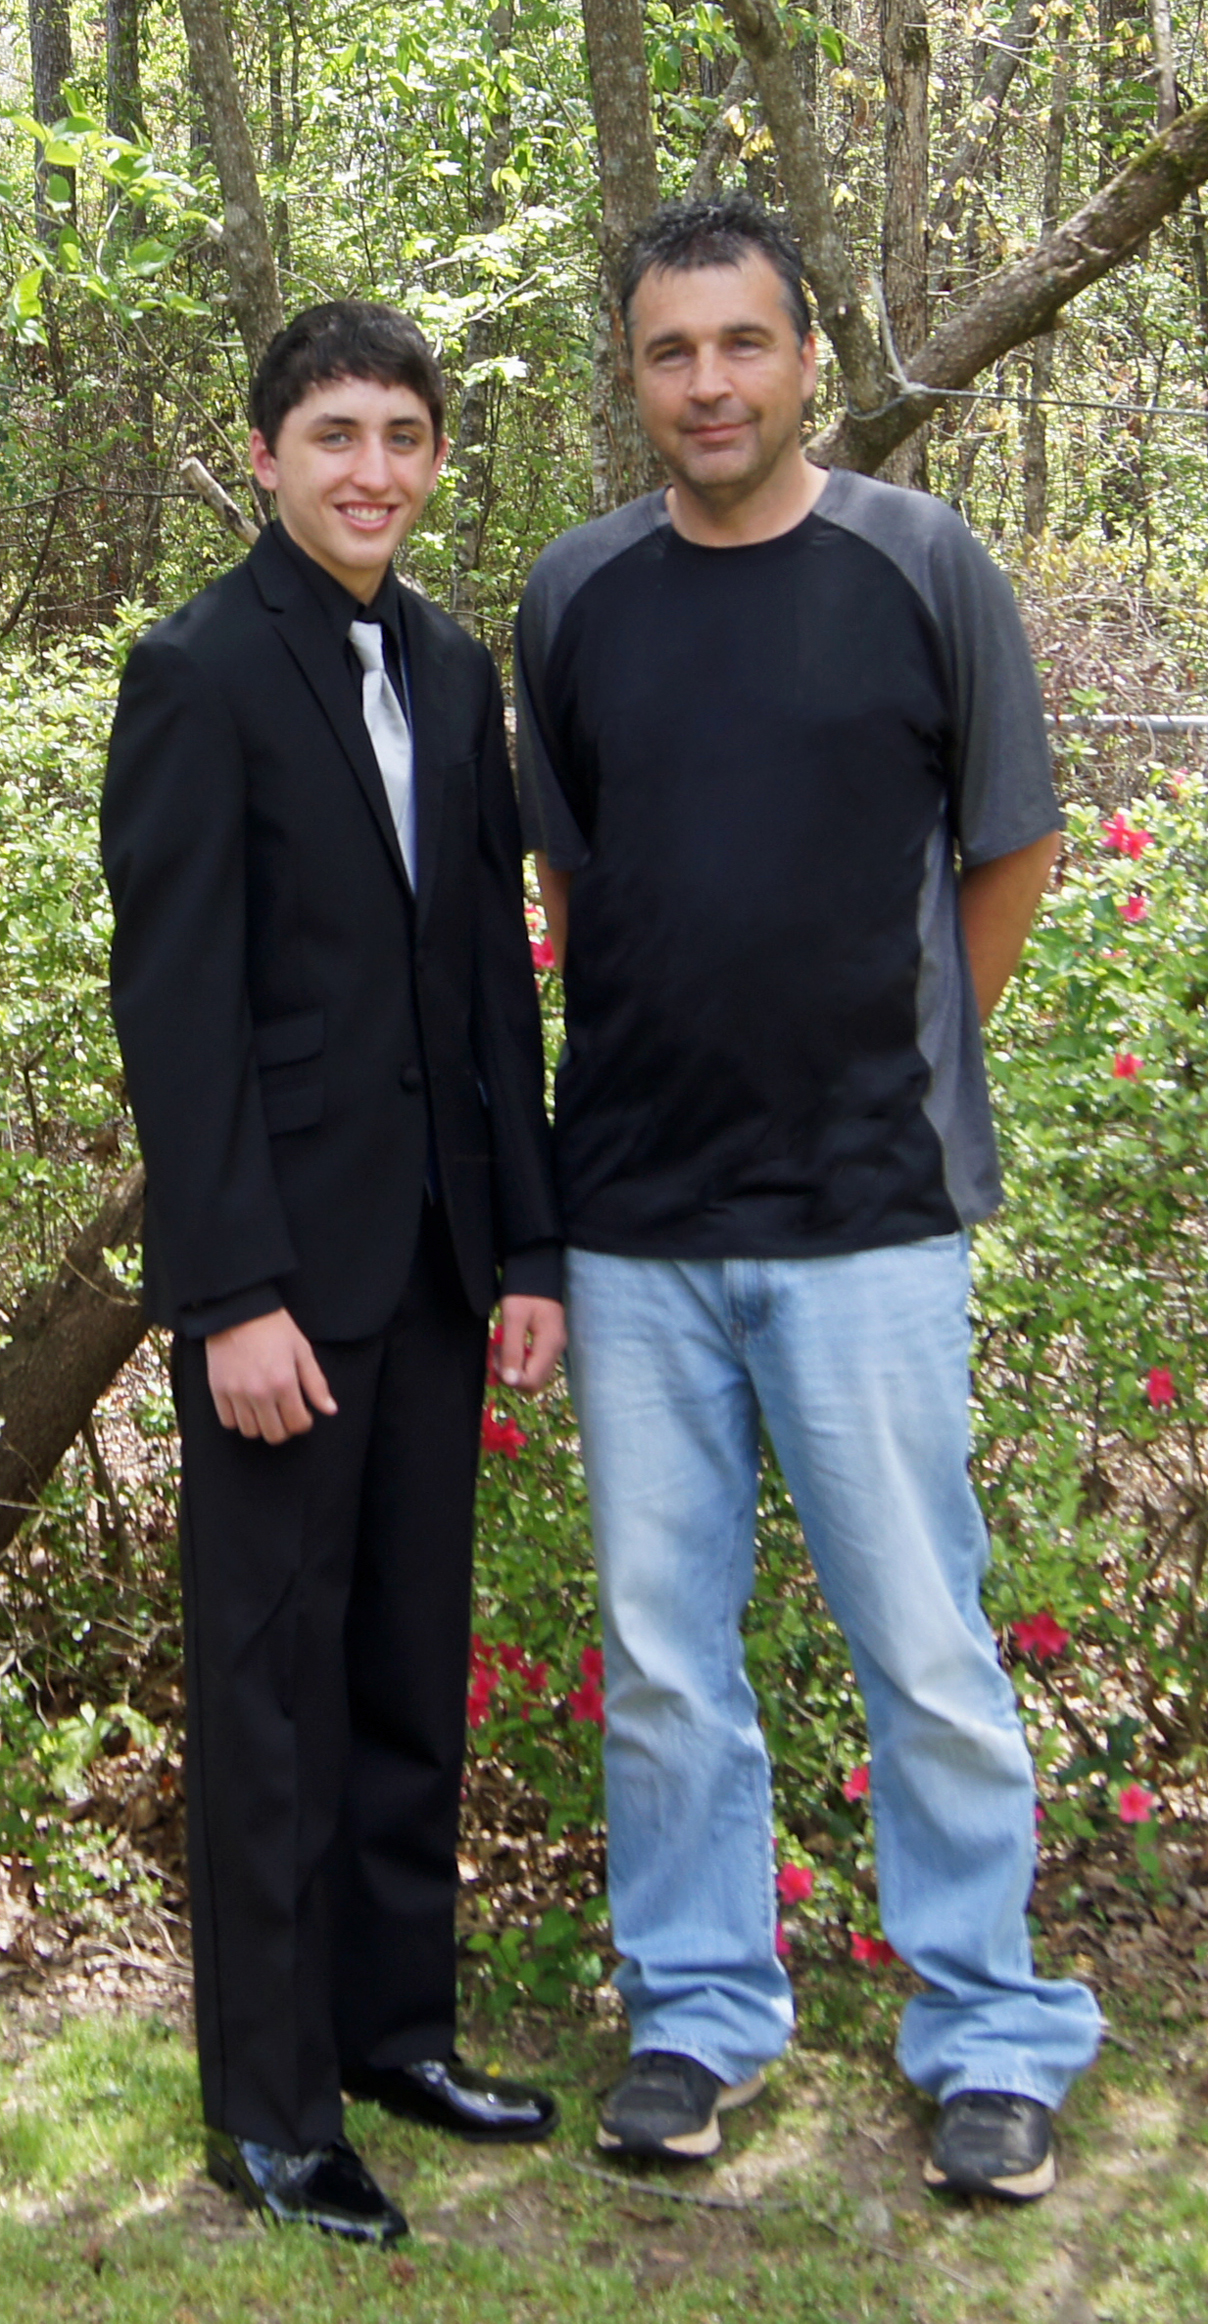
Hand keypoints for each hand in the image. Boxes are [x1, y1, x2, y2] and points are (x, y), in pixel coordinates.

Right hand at [205, 1308, 337, 1442]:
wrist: (238, 1311)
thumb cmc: (273, 1328)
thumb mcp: (302, 1351)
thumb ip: (316, 1384)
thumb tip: (329, 1410)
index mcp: (284, 1383)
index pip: (297, 1424)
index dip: (304, 1423)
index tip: (303, 1414)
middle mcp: (259, 1393)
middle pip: (274, 1434)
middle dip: (284, 1429)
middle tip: (285, 1415)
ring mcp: (236, 1393)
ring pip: (250, 1432)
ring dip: (261, 1426)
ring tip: (266, 1411)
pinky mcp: (217, 1390)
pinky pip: (228, 1422)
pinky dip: (239, 1420)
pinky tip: (247, 1407)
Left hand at [498, 1294, 565, 1391]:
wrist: (537, 1271)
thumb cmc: (524, 1292)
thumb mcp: (513, 1318)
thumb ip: (512, 1350)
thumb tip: (511, 1381)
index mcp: (550, 1344)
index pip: (532, 1382)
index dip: (510, 1379)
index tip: (496, 1358)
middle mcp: (557, 1349)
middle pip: (534, 1382)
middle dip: (511, 1375)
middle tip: (497, 1353)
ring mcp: (555, 1347)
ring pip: (534, 1374)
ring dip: (514, 1368)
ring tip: (501, 1347)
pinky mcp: (550, 1343)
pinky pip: (535, 1363)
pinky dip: (520, 1360)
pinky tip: (510, 1345)